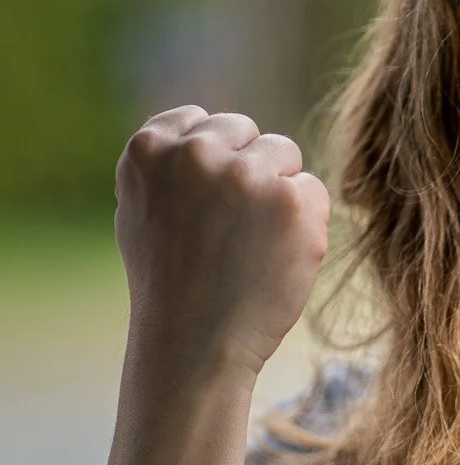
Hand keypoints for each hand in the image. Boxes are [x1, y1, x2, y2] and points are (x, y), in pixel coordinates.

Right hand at [114, 107, 330, 383]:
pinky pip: (313, 190)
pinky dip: (305, 223)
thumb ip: (167, 165)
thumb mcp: (141, 210)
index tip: (201, 206)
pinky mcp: (292, 201)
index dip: (208, 163)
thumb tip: (201, 127)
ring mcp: (246, 174)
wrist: (194, 345)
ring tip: (250, 243)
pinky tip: (275, 257)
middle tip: (229, 229)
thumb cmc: (168, 284)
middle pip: (245, 130)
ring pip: (284, 153)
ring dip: (278, 191)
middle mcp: (196, 153)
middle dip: (246, 168)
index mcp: (149, 148)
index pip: (198, 119)